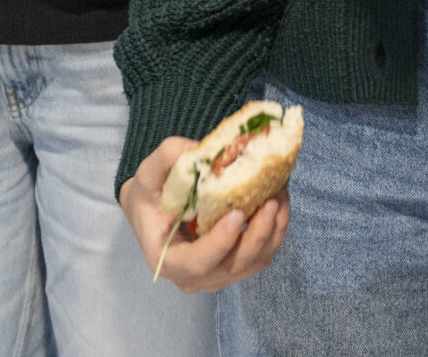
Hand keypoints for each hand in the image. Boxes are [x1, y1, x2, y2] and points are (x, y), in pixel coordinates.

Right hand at [119, 136, 288, 292]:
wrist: (153, 210)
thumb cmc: (149, 194)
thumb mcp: (148, 172)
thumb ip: (168, 157)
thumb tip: (201, 150)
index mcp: (166, 259)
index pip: (196, 263)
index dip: (219, 244)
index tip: (237, 214)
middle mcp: (193, 277)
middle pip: (232, 266)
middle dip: (256, 235)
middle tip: (270, 201)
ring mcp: (217, 276)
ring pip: (253, 263)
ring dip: (271, 231)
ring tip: (279, 196)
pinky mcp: (235, 267)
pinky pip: (261, 255)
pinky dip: (275, 231)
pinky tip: (278, 202)